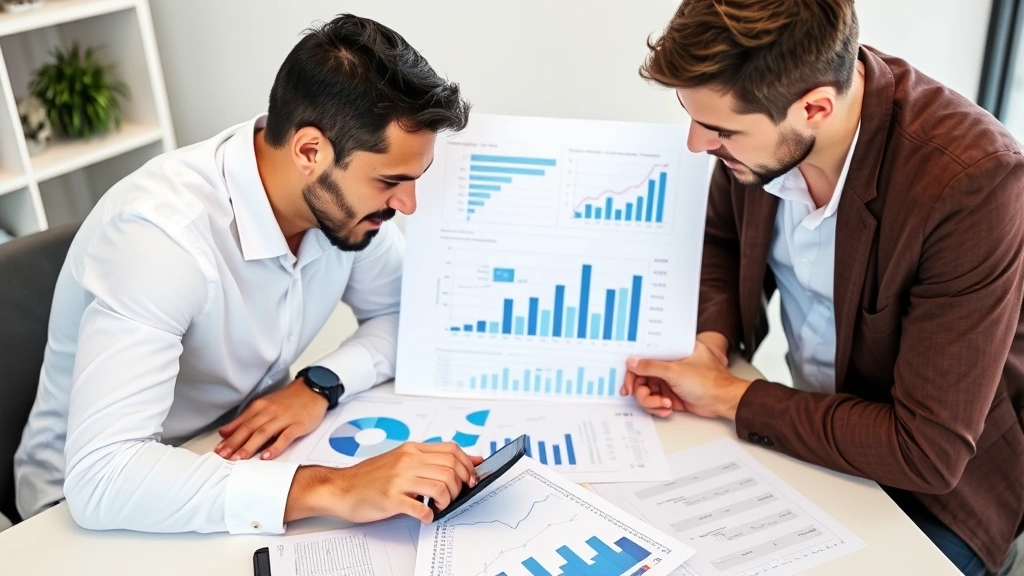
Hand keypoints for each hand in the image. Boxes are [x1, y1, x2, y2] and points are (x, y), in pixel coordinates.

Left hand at [215, 378, 327, 460]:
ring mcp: (284, 418)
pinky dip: (275, 447)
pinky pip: (285, 437)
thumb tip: (225, 432)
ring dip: (250, 446)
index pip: (241, 424)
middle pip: (249, 429)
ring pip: (263, 433)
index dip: (228, 438)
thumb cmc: (289, 400)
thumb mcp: (264, 405)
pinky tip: (267, 456)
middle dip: (235, 443)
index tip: (218, 450)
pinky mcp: (298, 425)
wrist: (313, 390)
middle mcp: (269, 412)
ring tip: (239, 458)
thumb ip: (245, 419)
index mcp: (260, 407)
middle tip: (224, 457)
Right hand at [284, 442, 484, 523]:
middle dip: (460, 485)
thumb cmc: (371, 477)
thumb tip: (466, 460)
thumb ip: (430, 459)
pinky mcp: (391, 498)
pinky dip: (429, 515)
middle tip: (455, 496)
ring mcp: (399, 479)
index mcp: (412, 450)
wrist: (340, 487)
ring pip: (441, 486)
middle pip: (451, 468)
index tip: (471, 478)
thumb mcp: (402, 459)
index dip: (467, 465)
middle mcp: (407, 461)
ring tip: (439, 506)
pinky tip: (425, 516)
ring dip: (447, 500)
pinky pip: (421, 508)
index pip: (452, 450)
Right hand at [620, 331, 749, 419]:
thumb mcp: (676, 371)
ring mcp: (668, 381)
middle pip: (641, 377)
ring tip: (663, 404)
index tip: (627, 381)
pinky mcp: (670, 395)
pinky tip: (668, 408)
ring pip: (646, 392)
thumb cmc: (709, 381)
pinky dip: (657, 407)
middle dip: (639, 389)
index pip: (644, 357)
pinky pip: (654, 402)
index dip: (633, 369)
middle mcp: (668, 365)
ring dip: (651, 401)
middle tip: (637, 395)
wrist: (723, 401)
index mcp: (670, 352)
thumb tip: (632, 362)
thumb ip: (651, 366)